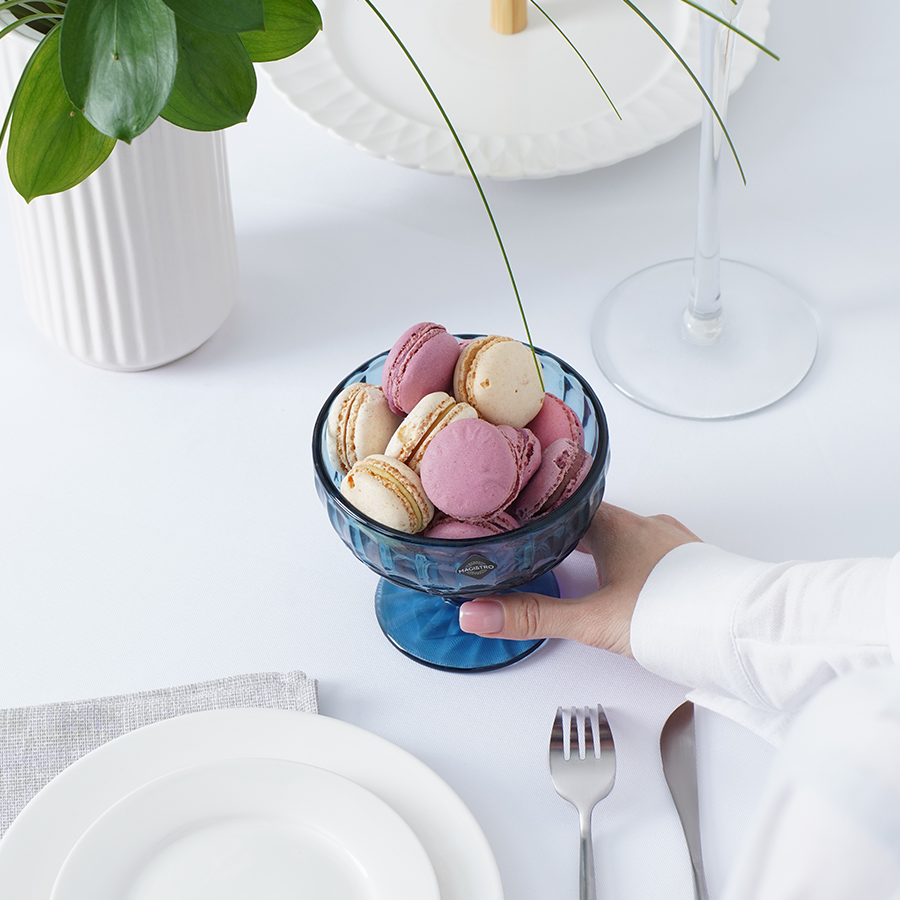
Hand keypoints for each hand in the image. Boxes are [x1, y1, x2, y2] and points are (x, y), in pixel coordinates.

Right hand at [458, 503, 700, 657]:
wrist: (745, 633)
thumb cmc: (675, 616)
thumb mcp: (592, 621)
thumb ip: (533, 618)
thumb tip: (476, 614)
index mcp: (617, 527)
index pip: (566, 502)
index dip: (539, 509)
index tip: (516, 512)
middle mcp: (646, 526)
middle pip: (595, 519)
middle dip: (567, 532)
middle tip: (538, 542)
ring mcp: (674, 543)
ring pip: (626, 533)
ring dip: (602, 546)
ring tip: (579, 563)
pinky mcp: (695, 563)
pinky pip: (654, 550)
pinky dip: (633, 560)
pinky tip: (631, 581)